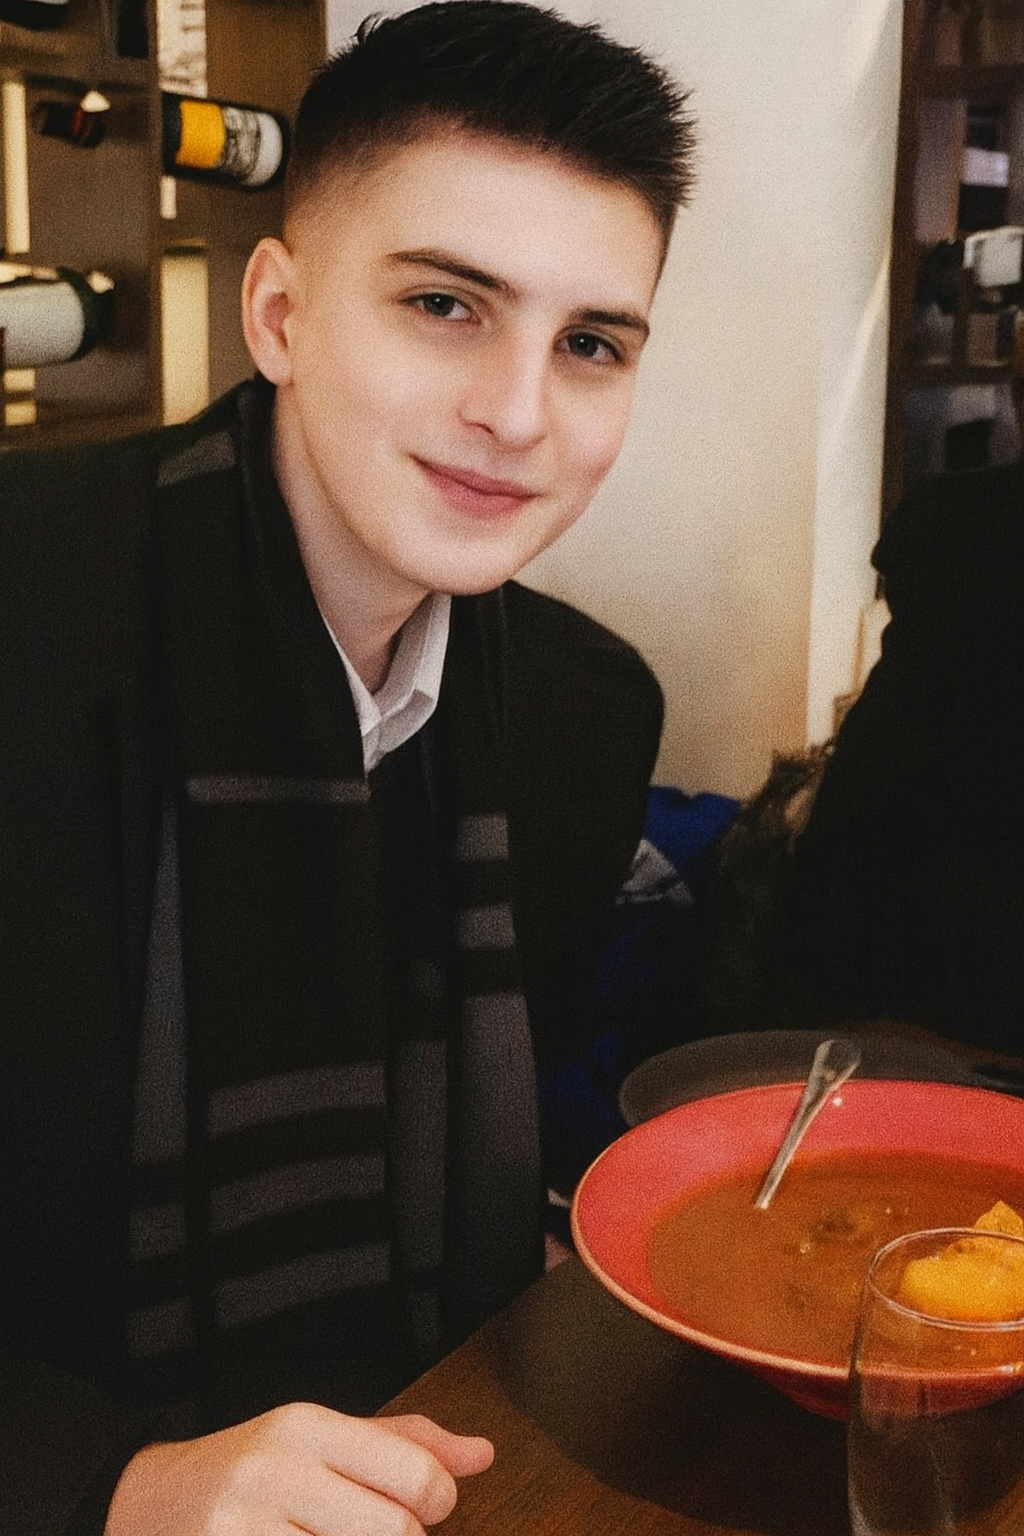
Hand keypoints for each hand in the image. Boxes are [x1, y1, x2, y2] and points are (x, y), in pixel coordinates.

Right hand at [103, 1402, 494, 1533]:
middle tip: (374, 1532)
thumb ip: (404, 1445)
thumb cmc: (253, 1472)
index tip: (421, 1511)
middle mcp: (276, 1472)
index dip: (437, 1506)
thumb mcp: (323, 1440)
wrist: (150, 1505)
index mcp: (307, 1427)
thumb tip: (483, 1454)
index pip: (416, 1477)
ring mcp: (245, 1531)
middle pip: (394, 1534)